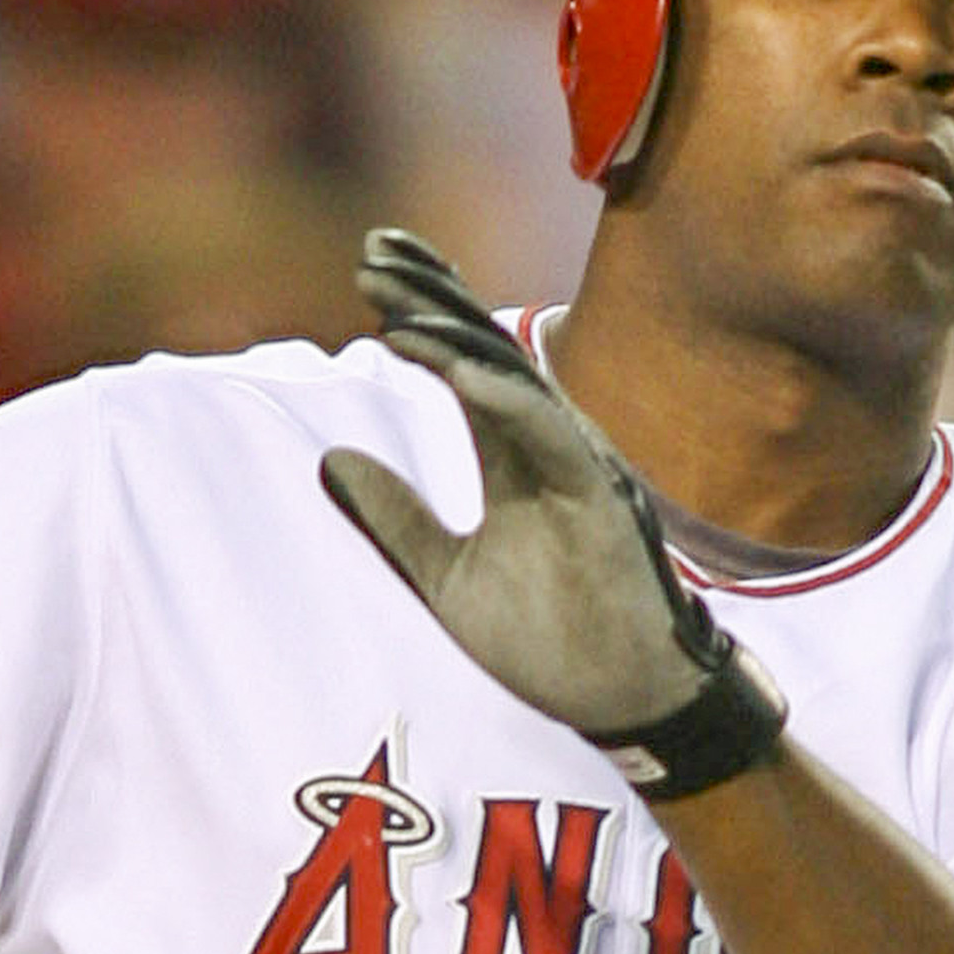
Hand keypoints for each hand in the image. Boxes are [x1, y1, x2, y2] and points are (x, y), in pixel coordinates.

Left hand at [319, 229, 785, 798]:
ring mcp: (579, 465)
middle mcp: (547, 446)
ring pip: (514, 377)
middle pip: (486, 350)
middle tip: (373, 250)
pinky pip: (548, 431)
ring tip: (395, 299)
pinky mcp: (601, 496)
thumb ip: (394, 517)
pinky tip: (454, 368)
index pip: (464, 366)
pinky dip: (501, 395)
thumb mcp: (445, 577)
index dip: (420, 318)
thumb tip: (330, 461)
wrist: (622, 702)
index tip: (368, 276)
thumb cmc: (551, 642)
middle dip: (432, 296)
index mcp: (514, 458)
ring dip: (455, 333)